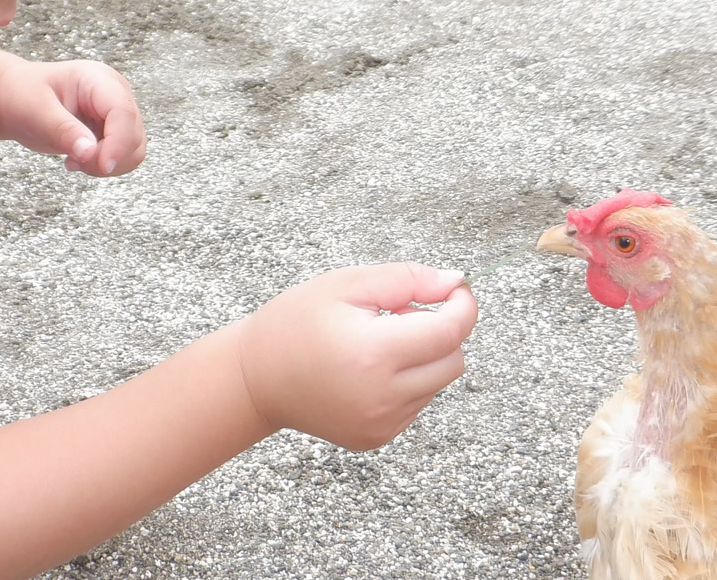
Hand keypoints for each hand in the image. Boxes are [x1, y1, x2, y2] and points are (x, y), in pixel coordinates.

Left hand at [0, 58, 146, 176]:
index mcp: (97, 79)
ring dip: (106, 164)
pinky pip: (122, 157)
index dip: (118, 142)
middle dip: (107, 157)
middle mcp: (114, 94)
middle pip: (133, 134)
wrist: (14, 98)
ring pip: (133, 150)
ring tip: (73, 160)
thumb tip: (90, 152)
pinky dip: (103, 166)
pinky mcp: (113, 131)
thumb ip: (63, 130)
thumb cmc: (21, 95)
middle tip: (72, 161)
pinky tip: (78, 159)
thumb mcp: (35, 111)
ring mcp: (116, 114)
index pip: (123, 112)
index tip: (102, 166)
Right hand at [234, 263, 477, 449]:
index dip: (463, 306)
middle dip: (442, 331)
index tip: (456, 289)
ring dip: (424, 357)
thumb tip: (455, 282)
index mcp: (374, 354)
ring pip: (438, 383)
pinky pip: (417, 403)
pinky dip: (408, 381)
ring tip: (378, 342)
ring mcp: (381, 423)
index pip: (449, 332)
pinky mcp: (377, 437)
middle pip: (453, 361)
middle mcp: (382, 397)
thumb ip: (407, 280)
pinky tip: (371, 369)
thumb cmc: (295, 323)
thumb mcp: (347, 284)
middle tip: (401, 313)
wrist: (254, 379)